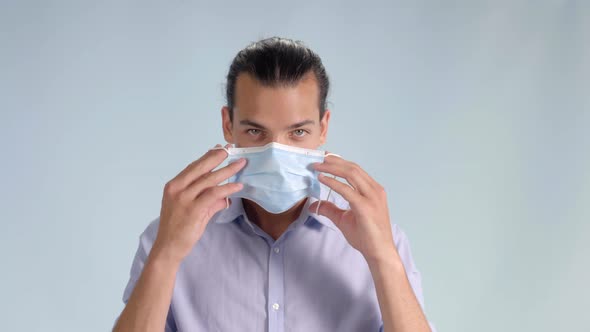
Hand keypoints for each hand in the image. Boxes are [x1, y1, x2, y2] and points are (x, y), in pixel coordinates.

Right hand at [151, 144, 244, 264]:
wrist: (168, 248)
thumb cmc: (178, 230)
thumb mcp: (193, 211)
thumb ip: (208, 202)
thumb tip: (224, 197)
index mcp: (174, 186)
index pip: (193, 166)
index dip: (208, 156)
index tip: (220, 148)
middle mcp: (177, 189)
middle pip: (201, 167)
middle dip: (218, 157)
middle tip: (232, 149)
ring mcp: (184, 198)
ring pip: (209, 179)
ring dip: (227, 170)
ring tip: (241, 164)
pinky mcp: (193, 209)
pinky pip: (214, 194)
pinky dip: (227, 188)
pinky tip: (238, 186)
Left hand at [309, 155, 396, 262]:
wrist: (379, 252)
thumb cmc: (366, 236)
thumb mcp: (344, 219)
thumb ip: (331, 209)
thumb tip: (314, 205)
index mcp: (373, 190)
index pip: (355, 170)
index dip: (339, 162)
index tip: (325, 158)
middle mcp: (374, 190)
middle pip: (353, 168)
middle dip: (334, 161)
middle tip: (318, 158)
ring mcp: (372, 197)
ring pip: (351, 174)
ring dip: (332, 168)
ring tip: (318, 166)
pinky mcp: (365, 207)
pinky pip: (347, 190)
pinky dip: (333, 182)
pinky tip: (322, 179)